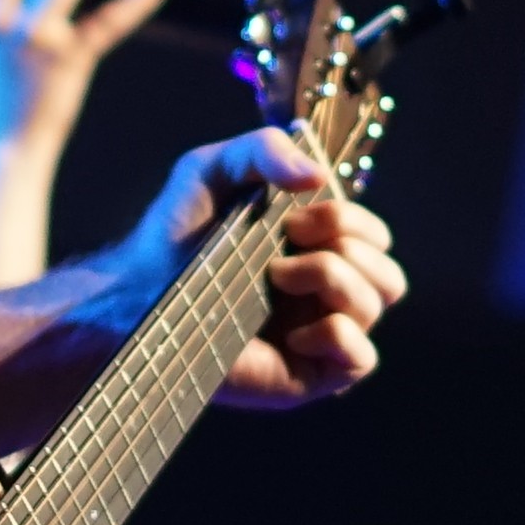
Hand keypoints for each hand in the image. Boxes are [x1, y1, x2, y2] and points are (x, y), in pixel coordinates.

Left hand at [118, 126, 405, 404]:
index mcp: (317, 250)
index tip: (294, 215)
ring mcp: (318, 337)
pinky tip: (289, 331)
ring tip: (275, 277)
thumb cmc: (174, 231)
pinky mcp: (306, 376)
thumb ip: (265, 148)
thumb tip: (319, 178)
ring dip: (334, 278)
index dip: (347, 218)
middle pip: (389, 274)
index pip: (374, 236)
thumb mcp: (215, 167)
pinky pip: (361, 359)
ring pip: (377, 306)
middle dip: (347, 244)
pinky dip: (336, 334)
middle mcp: (325, 295)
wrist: (134, 290)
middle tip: (286, 242)